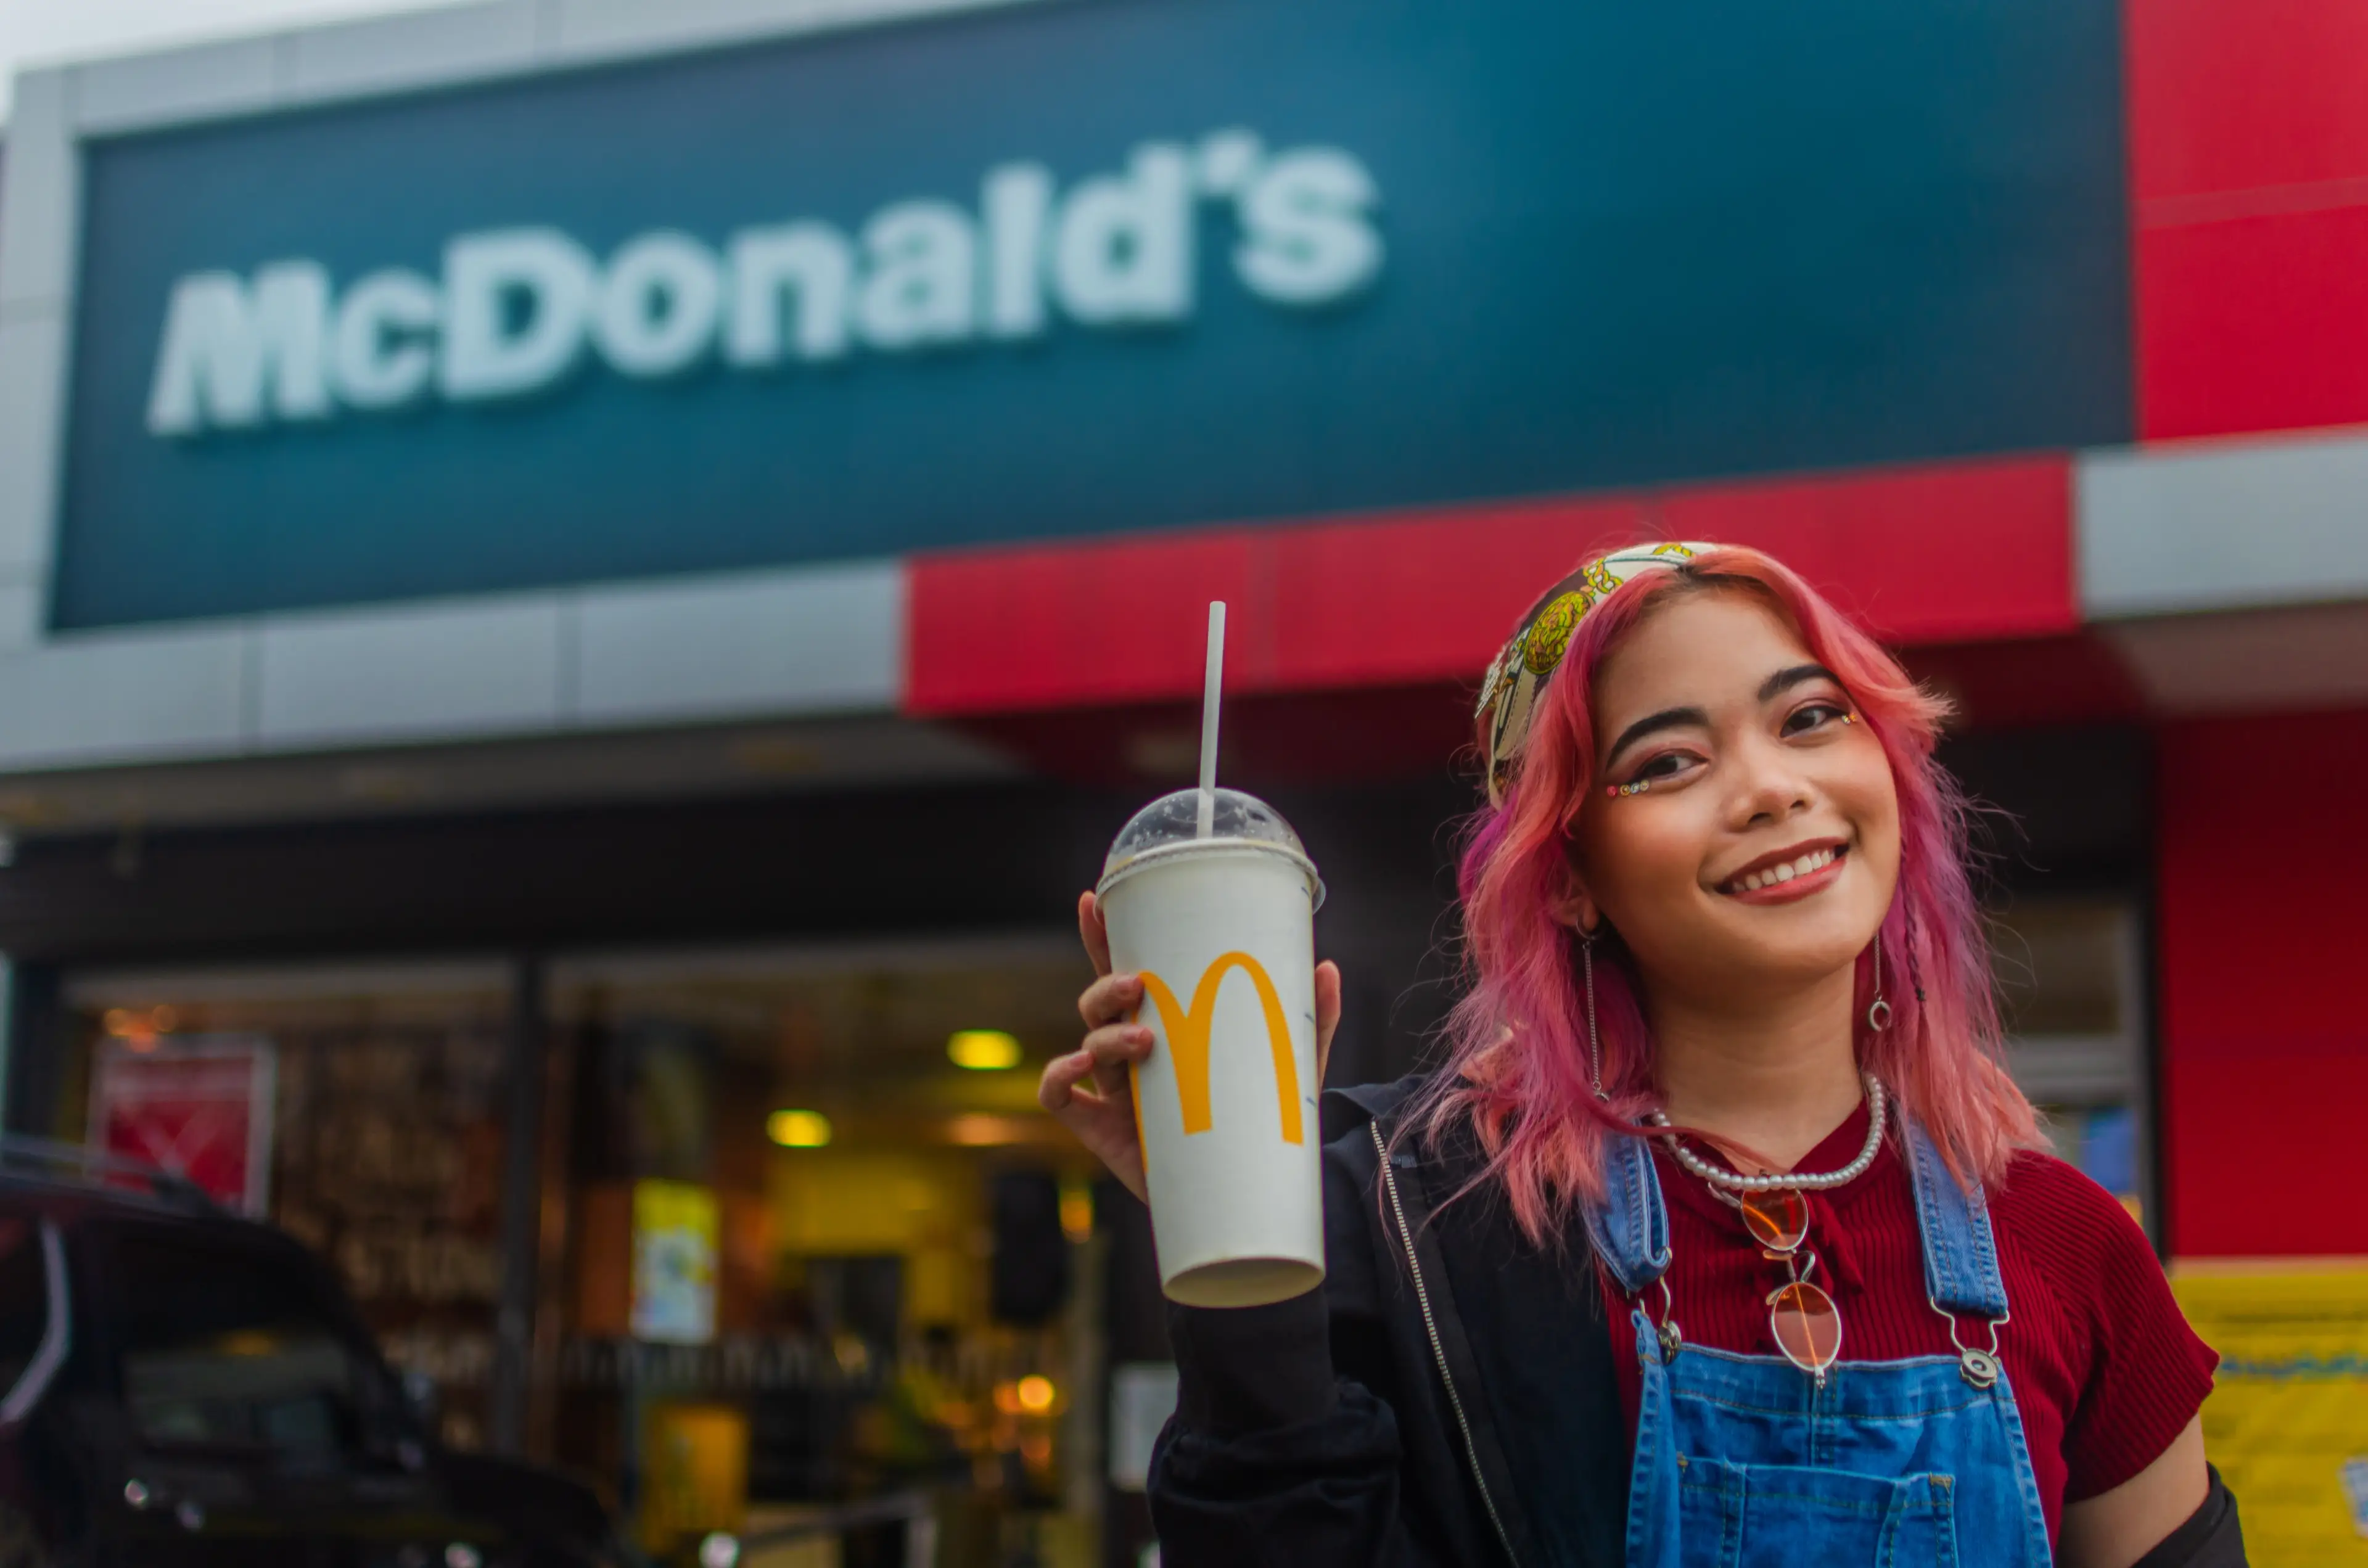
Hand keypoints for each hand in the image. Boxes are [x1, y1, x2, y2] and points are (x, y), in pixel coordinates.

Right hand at [1039, 890, 1342, 1203]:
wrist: (1250, 1194)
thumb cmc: (1263, 1124)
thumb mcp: (1293, 1068)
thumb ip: (1311, 1020)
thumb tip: (1328, 968)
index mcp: (1168, 1027)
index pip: (1129, 973)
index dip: (1105, 936)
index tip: (1096, 900)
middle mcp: (1135, 1053)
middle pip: (1099, 1001)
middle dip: (1106, 982)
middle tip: (1138, 983)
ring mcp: (1114, 1090)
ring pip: (1086, 1041)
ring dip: (1104, 1031)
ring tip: (1144, 1039)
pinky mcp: (1103, 1130)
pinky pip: (1059, 1097)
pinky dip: (1057, 1075)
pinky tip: (1076, 1066)